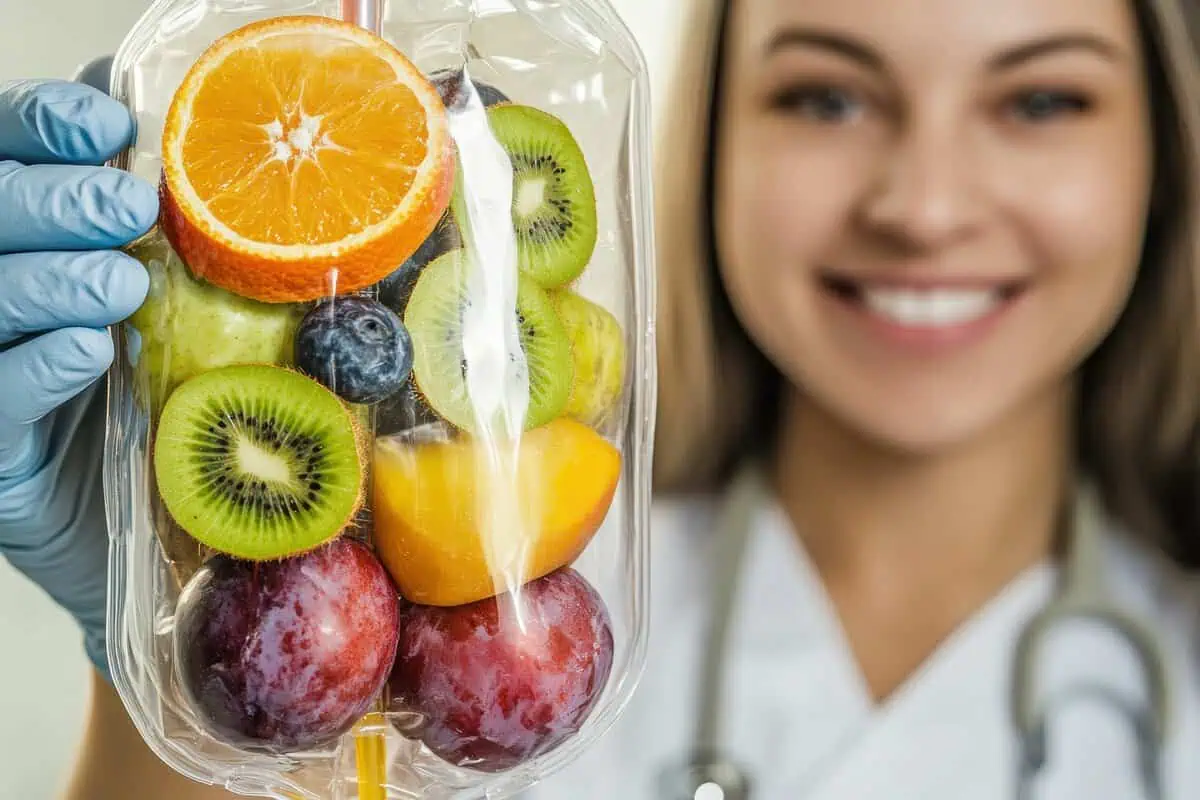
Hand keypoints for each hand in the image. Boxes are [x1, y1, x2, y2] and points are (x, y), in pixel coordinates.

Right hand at [0, 71, 156, 679]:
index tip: (104, 120)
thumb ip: (166, 229)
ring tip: (122, 283)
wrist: (172, 531)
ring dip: (49, 282)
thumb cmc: (174, 399)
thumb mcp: (180, 306)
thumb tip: (180, 130)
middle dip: (52, 199)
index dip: (38, 124)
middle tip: (129, 203)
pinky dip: (37, 369)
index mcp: (28, 244)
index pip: (2, 154)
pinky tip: (85, 352)